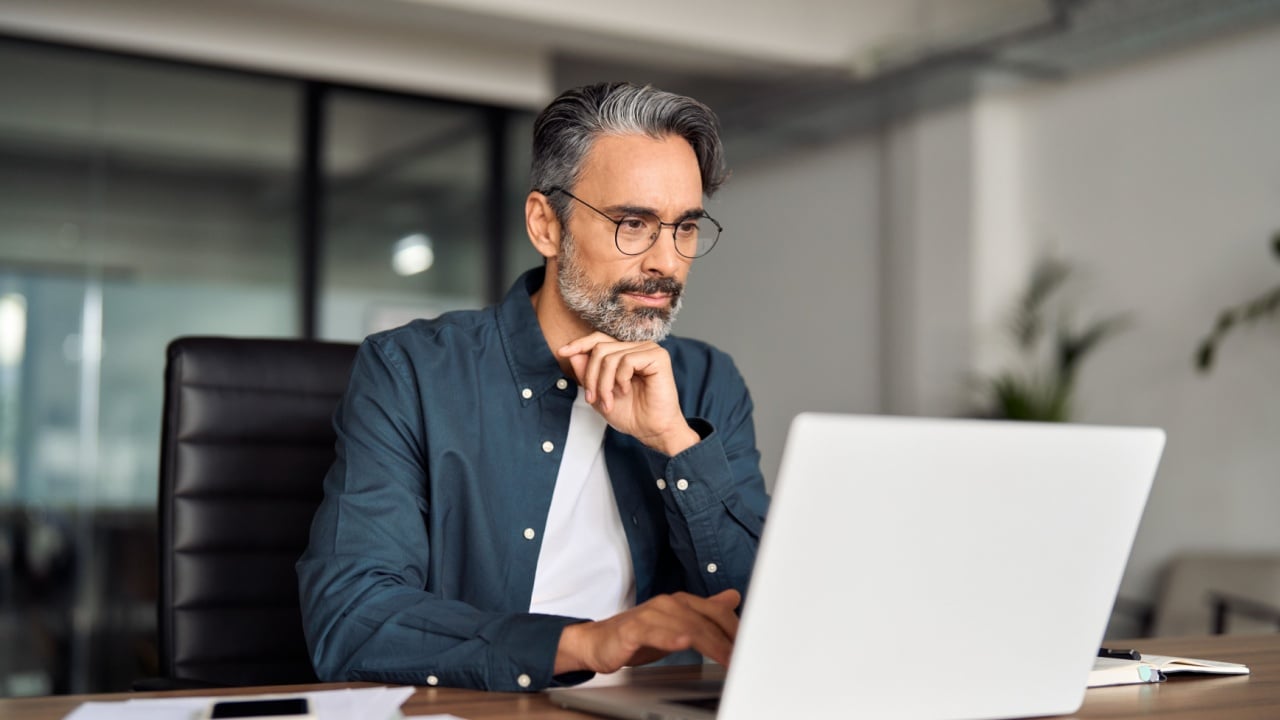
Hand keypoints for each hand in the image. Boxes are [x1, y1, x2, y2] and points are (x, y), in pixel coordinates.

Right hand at [555, 590, 740, 674]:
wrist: (598, 641)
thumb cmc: (638, 634)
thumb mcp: (677, 624)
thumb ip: (705, 612)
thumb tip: (733, 596)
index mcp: (681, 602)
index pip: (716, 612)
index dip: (736, 629)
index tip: (751, 648)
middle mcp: (668, 604)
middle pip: (705, 621)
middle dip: (728, 641)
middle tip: (743, 660)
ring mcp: (650, 615)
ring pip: (685, 627)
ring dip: (709, 644)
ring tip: (726, 658)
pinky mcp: (633, 629)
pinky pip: (654, 633)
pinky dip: (670, 638)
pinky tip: (682, 644)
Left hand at [558, 332, 699, 455]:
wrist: (651, 430)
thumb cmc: (630, 414)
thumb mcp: (599, 394)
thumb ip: (587, 374)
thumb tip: (573, 354)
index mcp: (625, 353)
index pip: (598, 340)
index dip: (579, 344)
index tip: (561, 352)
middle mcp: (637, 348)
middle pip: (600, 348)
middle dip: (591, 376)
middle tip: (592, 399)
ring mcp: (648, 350)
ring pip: (610, 356)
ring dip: (604, 383)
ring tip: (609, 401)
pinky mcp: (658, 357)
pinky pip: (626, 360)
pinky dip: (620, 380)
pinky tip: (627, 390)